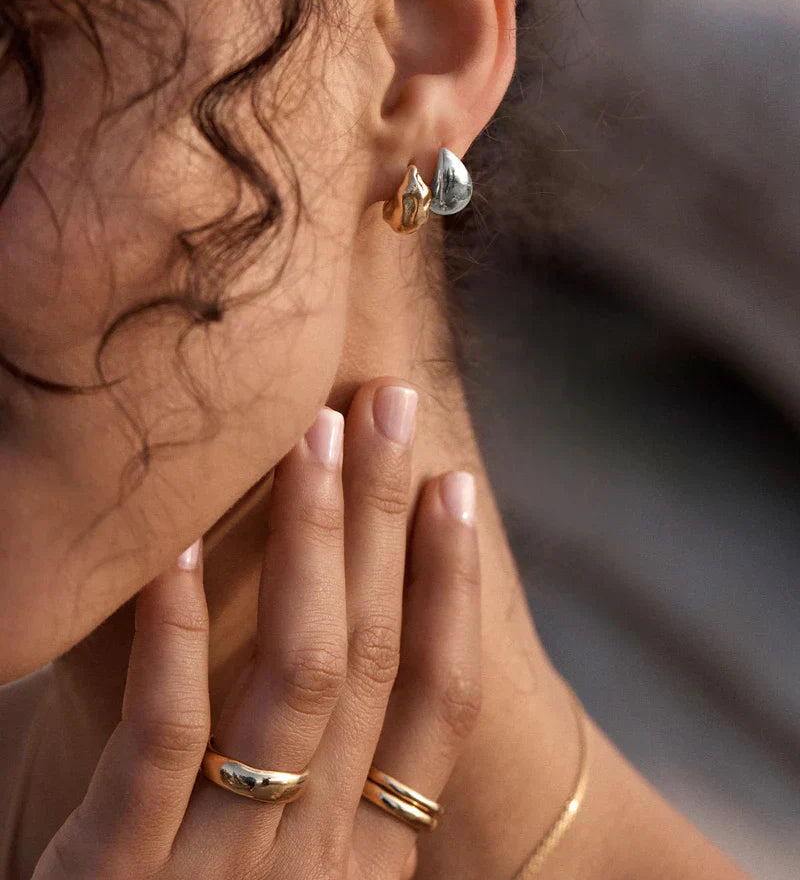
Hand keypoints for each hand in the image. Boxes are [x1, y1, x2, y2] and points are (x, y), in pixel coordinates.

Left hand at [33, 379, 480, 879]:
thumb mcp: (277, 854)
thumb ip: (312, 769)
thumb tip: (332, 614)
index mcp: (366, 857)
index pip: (437, 702)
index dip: (455, 585)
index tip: (455, 485)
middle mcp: (317, 860)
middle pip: (374, 656)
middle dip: (389, 517)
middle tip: (391, 406)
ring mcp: (224, 871)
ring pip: (299, 678)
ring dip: (313, 540)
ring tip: (313, 435)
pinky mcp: (118, 879)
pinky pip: (164, 736)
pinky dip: (176, 630)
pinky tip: (178, 541)